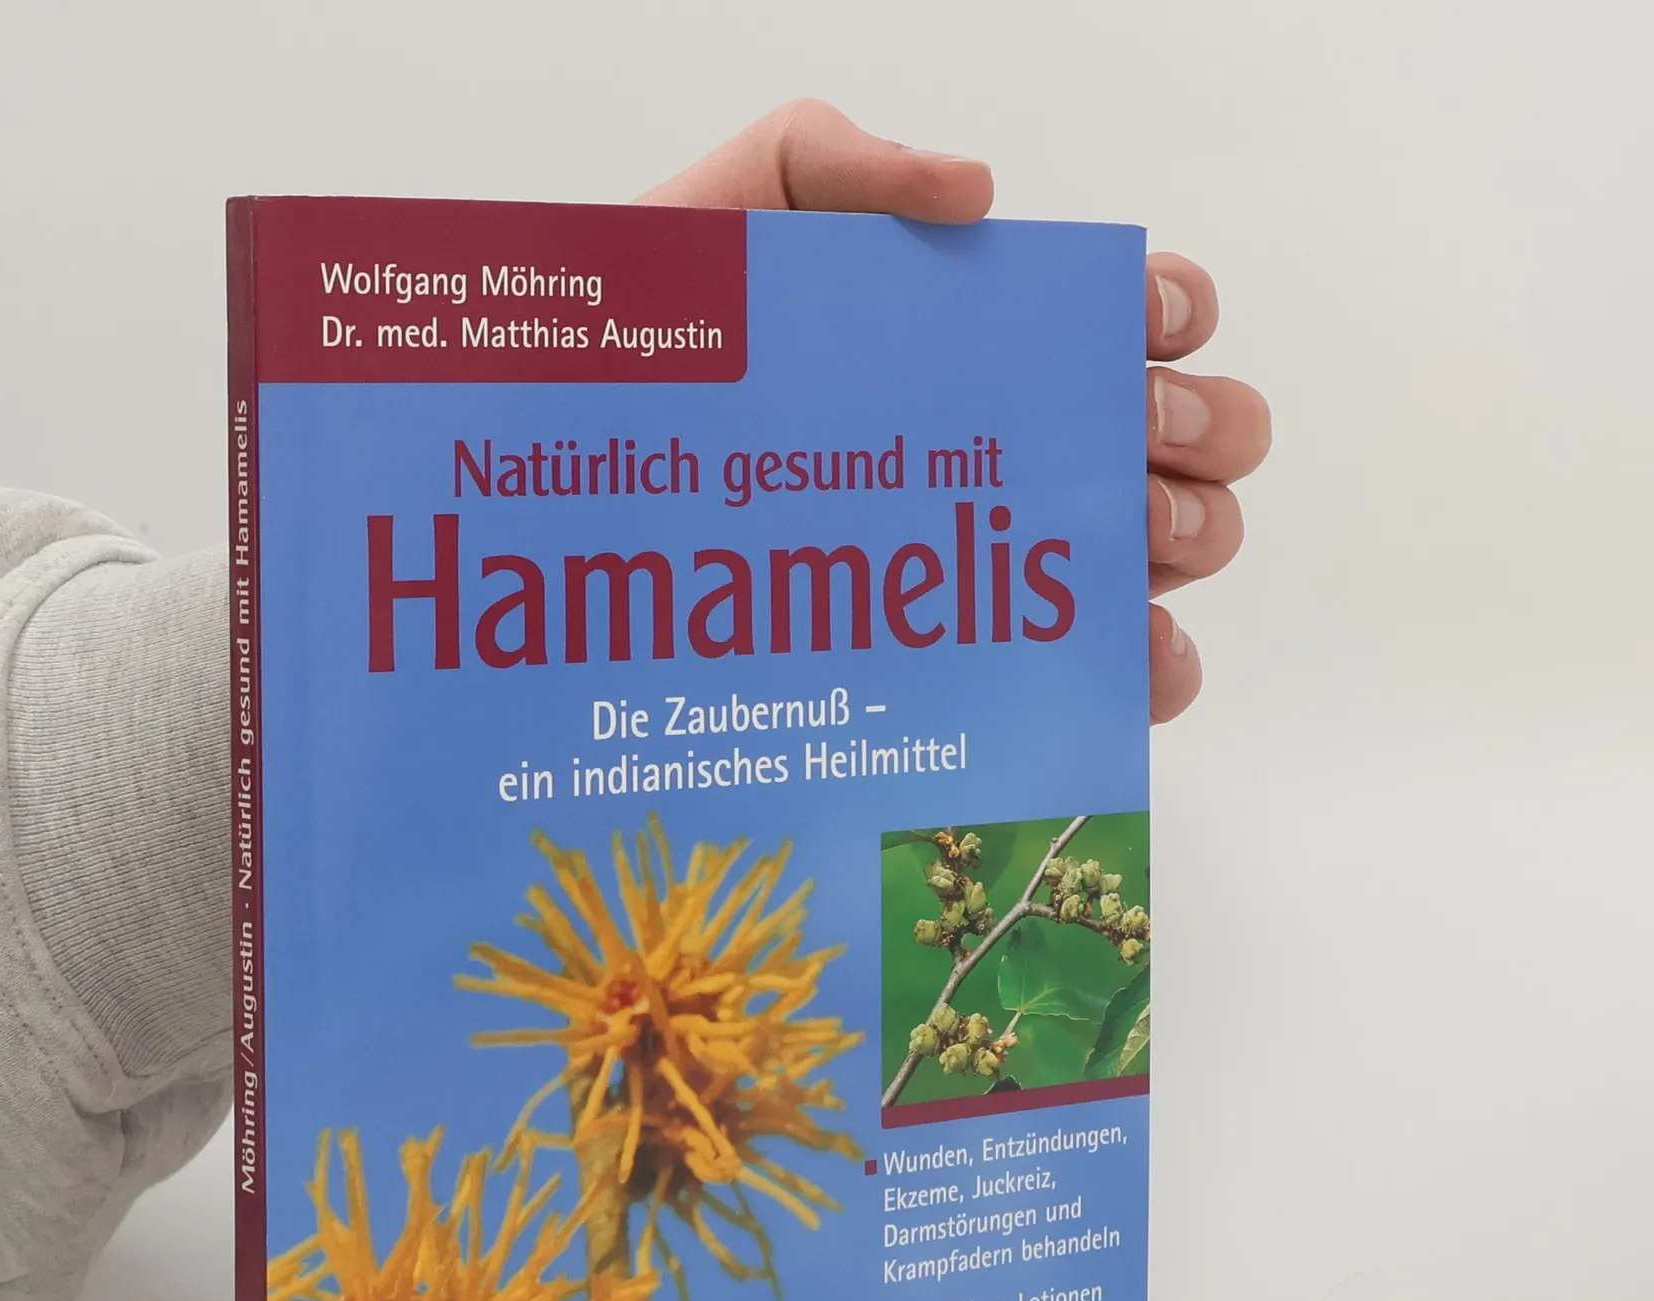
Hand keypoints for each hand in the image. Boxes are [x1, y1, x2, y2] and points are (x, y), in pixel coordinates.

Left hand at [639, 100, 1271, 723]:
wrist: (569, 479)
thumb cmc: (649, 349)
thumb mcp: (731, 217)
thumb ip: (838, 161)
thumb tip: (980, 193)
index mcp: (984, 337)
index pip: (1127, 315)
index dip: (1167, 313)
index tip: (1139, 328)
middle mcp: (1011, 446)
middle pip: (1176, 436)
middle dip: (1195, 431)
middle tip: (1129, 442)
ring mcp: (996, 558)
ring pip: (1158, 552)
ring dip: (1182, 541)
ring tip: (1125, 547)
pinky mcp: (969, 660)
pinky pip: (1088, 675)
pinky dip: (1143, 670)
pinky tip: (1134, 662)